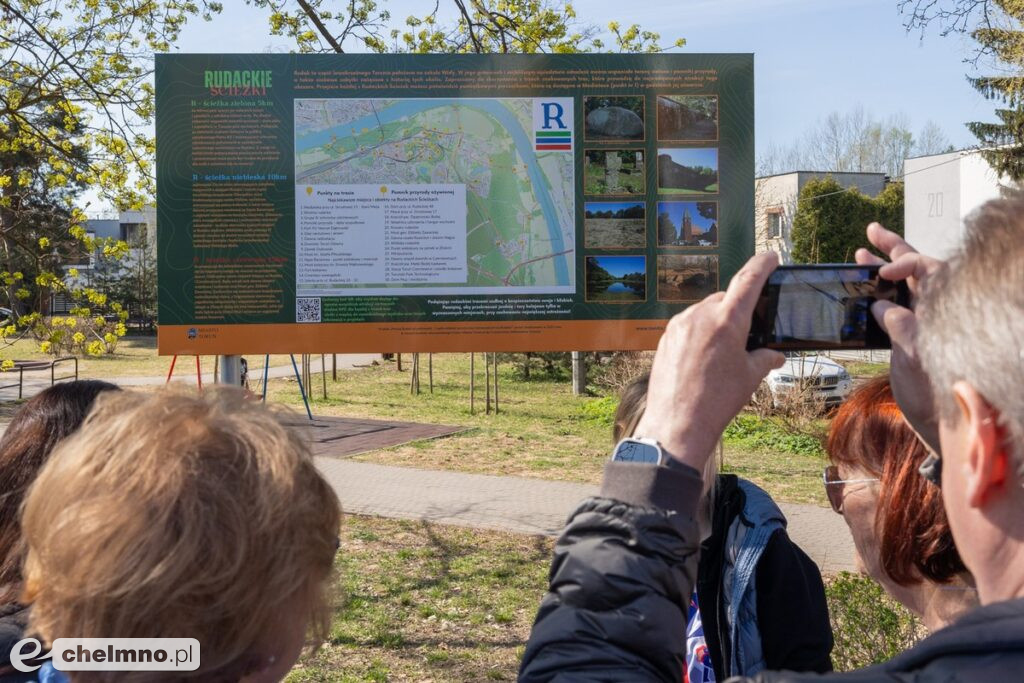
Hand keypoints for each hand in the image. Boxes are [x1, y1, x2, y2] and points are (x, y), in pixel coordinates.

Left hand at [634, 253, 784, 471]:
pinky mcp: (665, 338)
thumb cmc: (716, 401)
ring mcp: (679, 326)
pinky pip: (687, 327)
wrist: (677, 424)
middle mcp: (700, 316)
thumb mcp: (749, 378)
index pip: (748, 280)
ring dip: (716, 323)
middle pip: (724, 299)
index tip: (769, 257)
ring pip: (704, 312)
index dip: (762, 265)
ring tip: (723, 354)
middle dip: (737, 310)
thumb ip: (764, 359)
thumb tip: (774, 355)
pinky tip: (703, 359)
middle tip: (747, 332)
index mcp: (727, 320)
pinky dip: (699, 334)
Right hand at [855, 222, 945, 453]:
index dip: (905, 264)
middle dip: (893, 249)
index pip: (929, 269)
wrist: (940, 421)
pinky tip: (864, 289)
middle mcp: (938, 310)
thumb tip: (884, 307)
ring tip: (861, 253)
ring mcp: (924, 322)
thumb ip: (903, 328)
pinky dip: (879, 294)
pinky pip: (896, 306)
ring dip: (882, 268)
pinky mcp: (911, 336)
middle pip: (917, 268)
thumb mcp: (917, 359)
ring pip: (905, 286)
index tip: (883, 273)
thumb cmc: (938, 393)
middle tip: (871, 231)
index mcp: (947, 308)